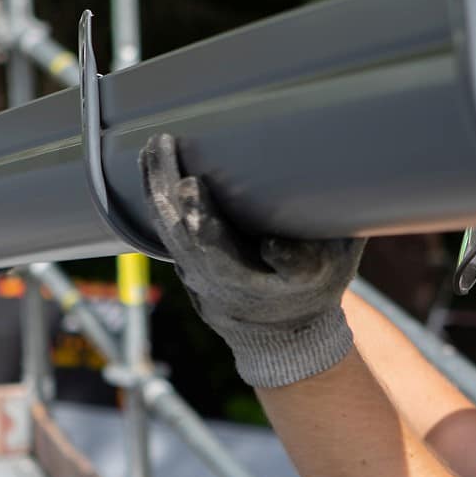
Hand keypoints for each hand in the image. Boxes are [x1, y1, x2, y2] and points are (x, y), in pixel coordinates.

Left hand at [139, 133, 361, 388]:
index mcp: (236, 280)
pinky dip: (160, 195)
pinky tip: (158, 167)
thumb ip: (302, 262)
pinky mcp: (189, 257)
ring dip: (156, 184)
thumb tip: (273, 242)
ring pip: (164, 224)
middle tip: (161, 143)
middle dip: (164, 183)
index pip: (208, 247)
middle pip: (173, 227)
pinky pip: (166, 224)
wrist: (283, 334)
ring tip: (153, 147)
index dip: (197, 216)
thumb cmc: (308, 297)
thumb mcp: (322, 279)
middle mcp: (204, 275)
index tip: (190, 185)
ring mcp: (191, 267)